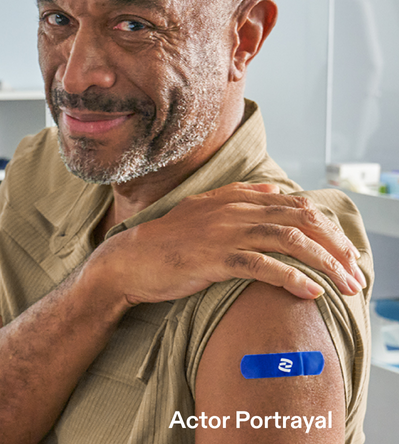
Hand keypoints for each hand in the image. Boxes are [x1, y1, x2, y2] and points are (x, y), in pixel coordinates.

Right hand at [87, 182, 364, 303]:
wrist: (129, 259)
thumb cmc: (166, 241)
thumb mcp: (202, 209)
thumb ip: (238, 197)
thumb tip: (274, 191)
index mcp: (232, 198)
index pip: (294, 204)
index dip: (326, 226)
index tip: (342, 250)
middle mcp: (232, 210)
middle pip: (300, 219)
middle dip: (334, 245)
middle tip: (354, 271)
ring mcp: (223, 233)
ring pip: (289, 240)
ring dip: (324, 263)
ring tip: (345, 284)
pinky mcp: (214, 258)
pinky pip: (263, 265)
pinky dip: (292, 277)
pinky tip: (310, 291)